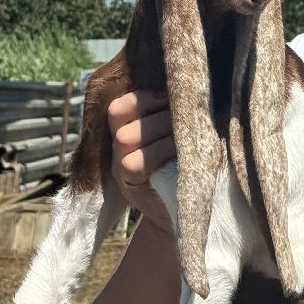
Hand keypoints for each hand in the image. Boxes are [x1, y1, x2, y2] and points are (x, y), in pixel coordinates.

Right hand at [107, 89, 174, 233]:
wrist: (183, 213)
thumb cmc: (183, 170)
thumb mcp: (175, 139)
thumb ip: (172, 118)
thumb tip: (186, 89)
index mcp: (126, 130)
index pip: (118, 106)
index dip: (141, 97)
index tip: (168, 96)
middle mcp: (117, 147)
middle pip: (120, 116)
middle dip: (158, 113)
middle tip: (186, 117)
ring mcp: (119, 166)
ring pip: (125, 137)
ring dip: (160, 130)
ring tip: (186, 134)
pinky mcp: (128, 185)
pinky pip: (134, 162)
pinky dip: (160, 151)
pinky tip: (181, 152)